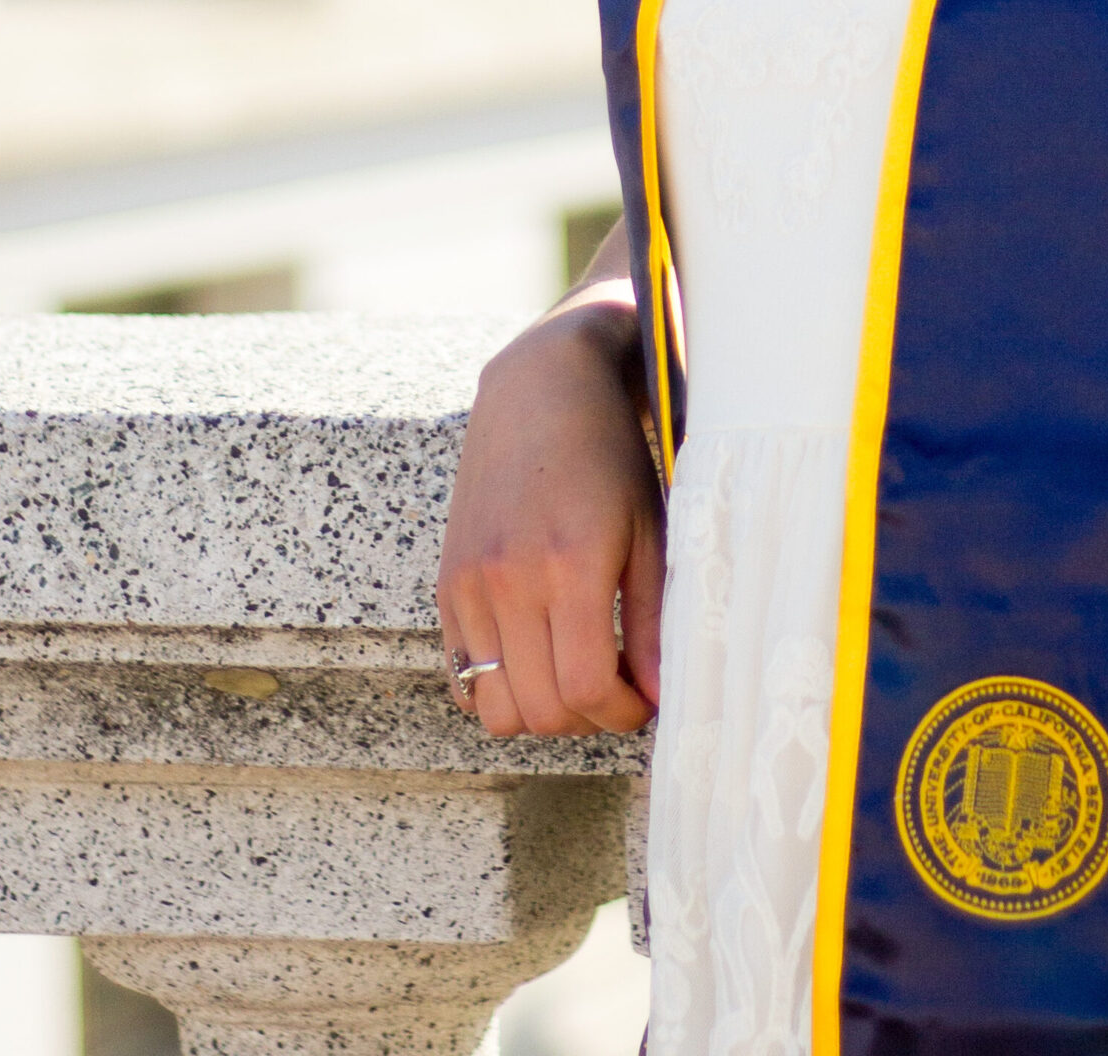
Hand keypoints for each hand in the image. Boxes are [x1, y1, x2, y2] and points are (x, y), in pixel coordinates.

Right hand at [436, 300, 664, 735]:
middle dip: (587, 718)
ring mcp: (470, 584)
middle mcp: (510, 579)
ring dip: (539, 711)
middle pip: (540, 710)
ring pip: (493, 708)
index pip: (586, 688)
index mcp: (570, 564)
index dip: (623, 711)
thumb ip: (654, 619)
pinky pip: (460, 677)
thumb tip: (659, 696)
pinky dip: (496, 688)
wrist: (540, 389)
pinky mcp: (448, 584)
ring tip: (574, 675)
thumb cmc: (609, 455)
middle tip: (616, 688)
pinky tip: (534, 657)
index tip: (644, 699)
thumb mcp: (647, 529)